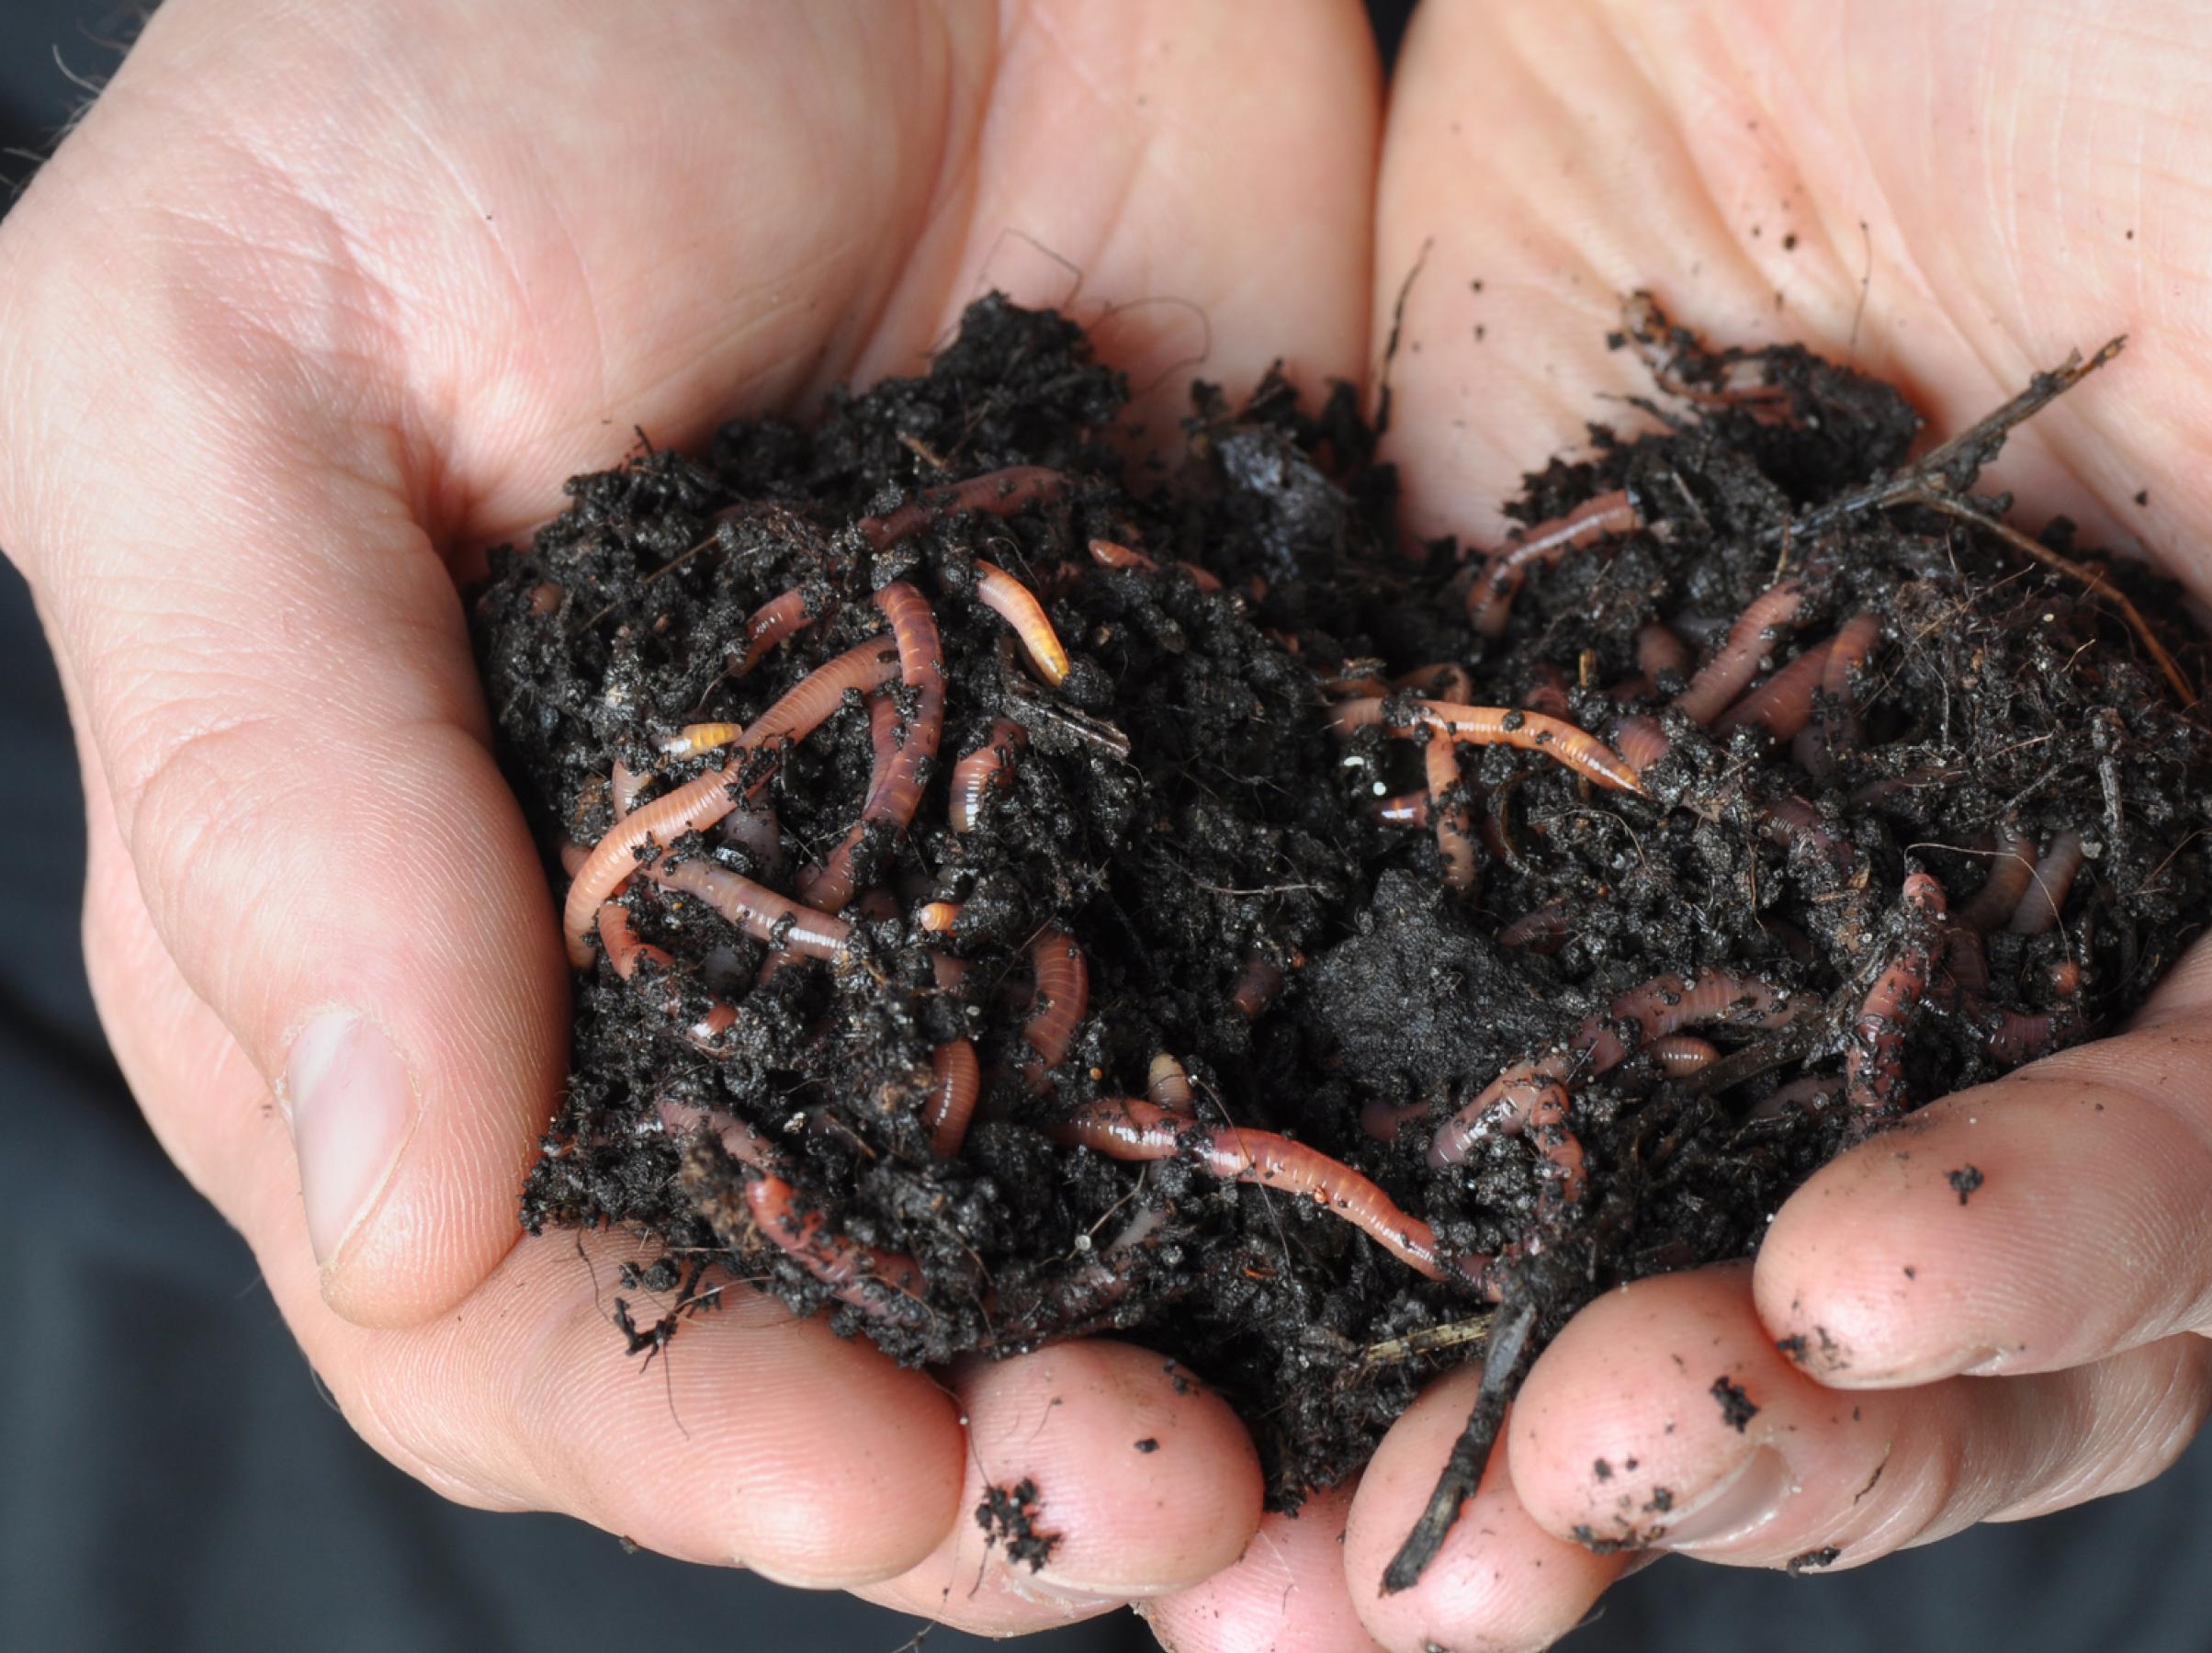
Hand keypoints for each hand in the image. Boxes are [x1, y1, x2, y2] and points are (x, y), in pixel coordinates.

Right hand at [0, 0, 1383, 1631]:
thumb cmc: (478, 41)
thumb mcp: (230, 360)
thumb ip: (269, 773)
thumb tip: (392, 1205)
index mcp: (452, 925)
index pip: (511, 1294)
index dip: (668, 1420)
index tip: (852, 1475)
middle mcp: (743, 973)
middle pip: (839, 1343)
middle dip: (979, 1480)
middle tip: (1163, 1513)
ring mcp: (1013, 901)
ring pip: (1095, 1265)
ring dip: (1218, 1409)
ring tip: (1344, 1506)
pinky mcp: (1238, 796)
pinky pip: (1309, 1051)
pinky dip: (1388, 1208)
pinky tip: (1492, 1302)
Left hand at [1143, 2, 2211, 1646]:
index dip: (2089, 1255)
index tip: (1874, 1263)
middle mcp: (2066, 958)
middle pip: (1969, 1306)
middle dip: (1803, 1411)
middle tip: (1600, 1440)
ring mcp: (1783, 894)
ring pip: (1684, 1233)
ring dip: (1543, 1403)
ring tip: (1390, 1524)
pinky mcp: (1540, 786)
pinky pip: (1452, 1033)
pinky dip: (1356, 1191)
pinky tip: (1233, 1310)